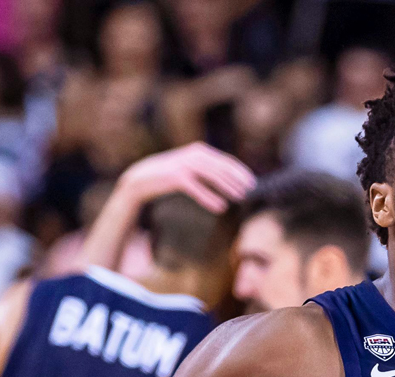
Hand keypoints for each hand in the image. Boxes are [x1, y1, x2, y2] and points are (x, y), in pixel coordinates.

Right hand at [117, 142, 254, 214]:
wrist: (142, 178)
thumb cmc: (169, 176)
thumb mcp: (189, 169)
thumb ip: (206, 170)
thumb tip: (227, 181)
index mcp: (199, 151)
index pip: (225, 160)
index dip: (240, 171)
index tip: (252, 181)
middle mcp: (194, 155)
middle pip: (221, 167)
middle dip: (237, 179)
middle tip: (250, 191)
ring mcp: (185, 165)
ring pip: (212, 176)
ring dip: (228, 187)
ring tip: (240, 198)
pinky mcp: (176, 177)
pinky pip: (197, 189)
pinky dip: (210, 198)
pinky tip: (221, 207)